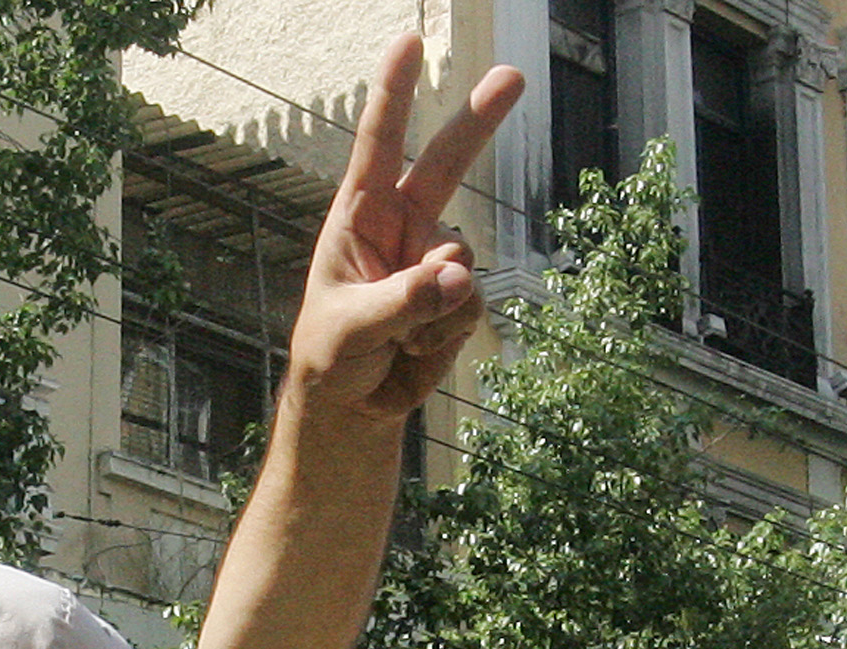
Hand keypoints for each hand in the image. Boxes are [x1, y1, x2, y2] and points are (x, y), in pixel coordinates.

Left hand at [288, 36, 523, 422]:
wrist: (354, 407)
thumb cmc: (331, 356)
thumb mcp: (350, 329)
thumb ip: (402, 302)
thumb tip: (457, 276)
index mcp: (359, 217)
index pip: (378, 145)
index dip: (394, 94)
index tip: (408, 44)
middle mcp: (403, 228)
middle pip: (447, 163)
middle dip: (480, 120)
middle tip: (515, 74)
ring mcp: (433, 263)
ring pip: (462, 268)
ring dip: (435, 312)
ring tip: (397, 344)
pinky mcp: (456, 301)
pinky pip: (471, 308)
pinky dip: (446, 337)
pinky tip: (415, 353)